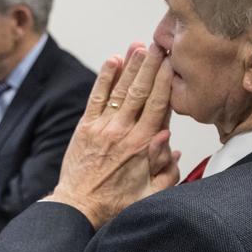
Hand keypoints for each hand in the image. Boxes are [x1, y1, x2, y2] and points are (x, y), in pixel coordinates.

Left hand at [43, 42, 179, 229]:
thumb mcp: (153, 194)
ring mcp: (102, 127)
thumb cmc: (116, 203)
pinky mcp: (85, 127)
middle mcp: (123, 132)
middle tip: (159, 44)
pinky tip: (113, 61)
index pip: (159, 105)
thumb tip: (173, 141)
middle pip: (140, 91)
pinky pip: (96, 97)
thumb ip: (167, 169)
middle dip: (150, 65)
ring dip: (130, 66)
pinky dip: (104, 78)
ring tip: (139, 46)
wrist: (78, 207)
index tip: (173, 62)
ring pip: (119, 90)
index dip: (165, 81)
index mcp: (143, 146)